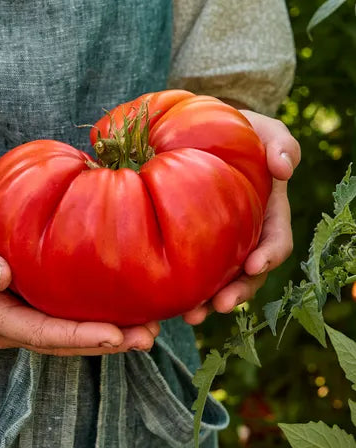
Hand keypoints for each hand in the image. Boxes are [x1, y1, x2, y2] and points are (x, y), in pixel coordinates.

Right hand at [0, 204, 158, 355]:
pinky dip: (98, 315)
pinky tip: (127, 309)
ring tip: (149, 330)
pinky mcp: (34, 302)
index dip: (78, 337)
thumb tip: (0, 275)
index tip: (115, 335)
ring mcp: (23, 315)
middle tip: (148, 337)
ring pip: (70, 333)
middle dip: (106, 343)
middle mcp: (11, 324)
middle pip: (63, 341)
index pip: (40, 333)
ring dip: (110, 334)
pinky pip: (69, 315)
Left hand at [183, 112, 300, 323]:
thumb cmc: (239, 133)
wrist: (202, 134)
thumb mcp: (264, 131)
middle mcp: (246, 237)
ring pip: (220, 282)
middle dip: (238, 293)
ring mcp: (220, 245)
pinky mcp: (192, 246)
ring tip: (190, 315)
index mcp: (268, 215)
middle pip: (249, 275)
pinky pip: (191, 272)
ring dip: (209, 303)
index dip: (268, 257)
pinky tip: (164, 300)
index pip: (276, 242)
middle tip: (220, 305)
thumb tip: (284, 169)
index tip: (254, 266)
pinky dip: (182, 289)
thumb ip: (282, 144)